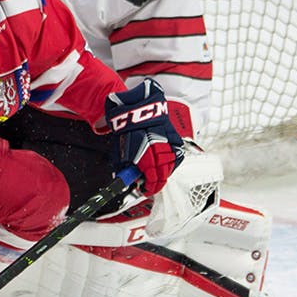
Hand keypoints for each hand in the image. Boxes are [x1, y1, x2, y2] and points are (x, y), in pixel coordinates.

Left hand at [104, 79, 184, 194]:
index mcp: (146, 157)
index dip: (149, 188)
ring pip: (171, 165)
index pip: (153, 181)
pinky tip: (164, 161)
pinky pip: (176, 154)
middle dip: (157, 182)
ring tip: (156, 174)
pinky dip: (170, 160)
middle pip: (164, 175)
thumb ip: (126, 167)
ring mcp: (170, 144)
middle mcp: (160, 152)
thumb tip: (128, 178)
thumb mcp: (120, 151)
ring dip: (164, 172)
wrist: (135, 106)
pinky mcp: (175, 137)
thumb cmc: (126, 126)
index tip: (145, 190)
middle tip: (150, 185)